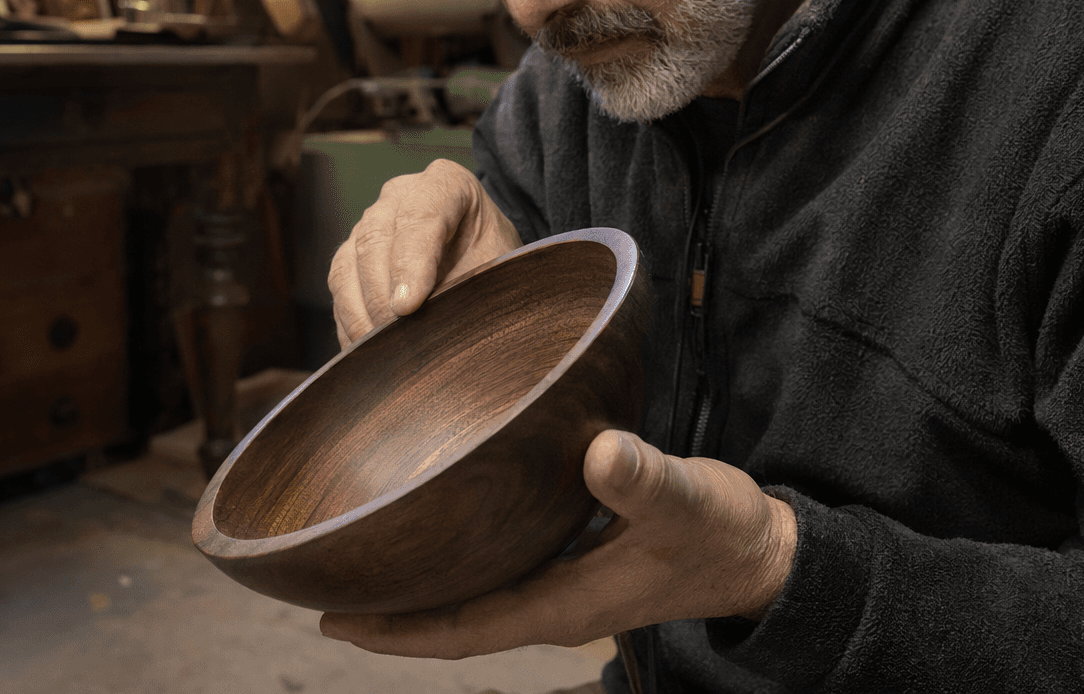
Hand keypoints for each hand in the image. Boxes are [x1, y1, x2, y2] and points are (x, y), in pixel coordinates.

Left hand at [319, 430, 797, 658]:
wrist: (761, 551)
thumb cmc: (725, 533)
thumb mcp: (689, 501)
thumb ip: (647, 479)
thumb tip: (600, 452)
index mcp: (564, 605)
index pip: (460, 629)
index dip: (395, 632)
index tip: (333, 621)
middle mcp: (552, 604)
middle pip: (451, 619)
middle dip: (389, 614)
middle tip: (323, 588)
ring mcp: (563, 585)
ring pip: (471, 593)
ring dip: (420, 585)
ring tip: (365, 559)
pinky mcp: (575, 559)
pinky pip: (500, 566)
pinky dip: (461, 554)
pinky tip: (443, 523)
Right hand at [328, 158, 521, 345]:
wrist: (481, 254)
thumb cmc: (492, 256)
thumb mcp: (497, 265)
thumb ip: (469, 284)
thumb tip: (435, 329)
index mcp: (445, 184)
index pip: (420, 217)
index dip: (411, 263)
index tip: (408, 306)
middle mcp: (399, 197)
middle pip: (374, 239)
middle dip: (380, 294)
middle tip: (392, 336)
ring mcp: (369, 224)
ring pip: (347, 265)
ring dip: (359, 312)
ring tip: (377, 350)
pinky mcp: (351, 256)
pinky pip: (339, 288)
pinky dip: (349, 321)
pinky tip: (365, 350)